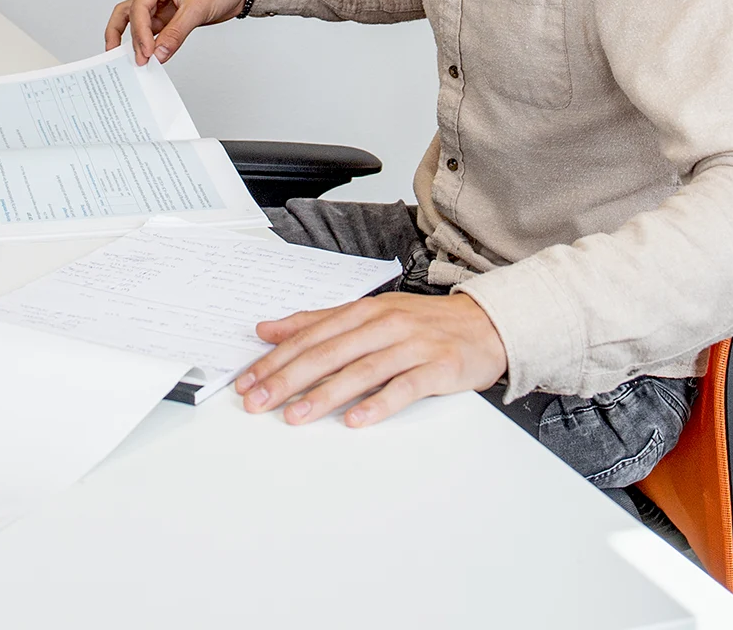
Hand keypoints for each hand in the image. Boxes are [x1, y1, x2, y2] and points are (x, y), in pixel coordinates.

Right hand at [103, 0, 251, 64]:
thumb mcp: (199, 7)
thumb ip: (176, 32)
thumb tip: (159, 53)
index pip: (139, 7)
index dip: (141, 33)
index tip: (147, 53)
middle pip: (131, 14)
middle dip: (132, 38)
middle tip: (135, 60)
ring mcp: (162, 0)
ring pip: (139, 22)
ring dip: (138, 41)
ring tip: (137, 61)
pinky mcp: (170, 13)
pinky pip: (155, 29)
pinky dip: (152, 42)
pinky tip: (151, 56)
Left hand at [234, 292, 507, 426]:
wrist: (485, 324)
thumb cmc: (422, 323)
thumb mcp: (368, 314)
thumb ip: (317, 322)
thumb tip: (269, 330)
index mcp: (363, 311)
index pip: (310, 336)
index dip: (275, 360)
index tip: (247, 382)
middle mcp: (384, 324)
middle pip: (328, 352)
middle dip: (288, 379)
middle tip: (259, 402)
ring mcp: (412, 344)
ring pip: (361, 370)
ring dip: (325, 394)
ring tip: (296, 415)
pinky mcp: (438, 366)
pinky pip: (405, 387)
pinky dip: (379, 403)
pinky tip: (356, 420)